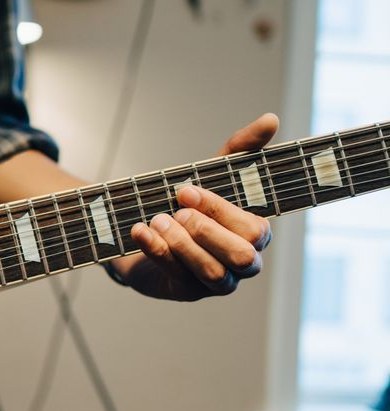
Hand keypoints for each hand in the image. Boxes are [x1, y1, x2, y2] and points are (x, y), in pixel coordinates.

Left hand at [112, 113, 277, 300]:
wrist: (146, 230)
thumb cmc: (189, 202)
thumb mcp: (213, 173)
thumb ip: (241, 149)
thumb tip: (271, 119)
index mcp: (256, 234)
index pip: (254, 229)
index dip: (219, 210)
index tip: (185, 190)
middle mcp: (243, 263)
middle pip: (242, 257)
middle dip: (206, 231)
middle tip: (175, 211)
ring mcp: (216, 282)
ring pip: (212, 272)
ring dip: (182, 244)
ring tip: (157, 219)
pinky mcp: (186, 291)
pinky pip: (177, 276)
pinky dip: (157, 251)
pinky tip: (140, 231)